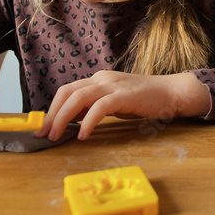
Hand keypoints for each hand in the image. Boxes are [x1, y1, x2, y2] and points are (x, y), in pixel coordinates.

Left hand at [39, 70, 210, 140]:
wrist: (172, 92)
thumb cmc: (144, 100)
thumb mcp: (114, 102)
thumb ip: (94, 106)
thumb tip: (71, 119)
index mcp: (99, 79)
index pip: (67, 90)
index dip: (52, 108)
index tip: (43, 128)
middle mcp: (102, 78)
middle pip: (67, 92)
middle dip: (52, 114)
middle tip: (44, 134)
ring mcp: (113, 85)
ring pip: (79, 98)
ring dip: (63, 118)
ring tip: (57, 135)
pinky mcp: (124, 95)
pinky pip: (100, 107)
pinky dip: (88, 122)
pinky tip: (84, 135)